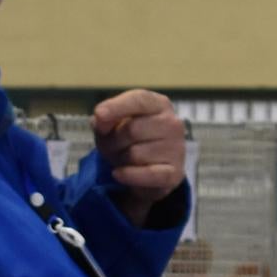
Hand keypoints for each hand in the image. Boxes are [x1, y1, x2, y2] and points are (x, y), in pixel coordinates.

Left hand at [92, 90, 185, 217]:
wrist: (148, 170)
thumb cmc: (129, 140)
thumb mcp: (112, 124)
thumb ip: (105, 118)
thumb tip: (100, 119)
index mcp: (158, 104)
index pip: (139, 100)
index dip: (117, 107)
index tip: (99, 115)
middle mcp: (172, 123)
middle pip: (132, 130)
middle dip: (112, 141)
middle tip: (110, 147)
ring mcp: (176, 149)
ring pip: (135, 154)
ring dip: (120, 159)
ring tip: (123, 159)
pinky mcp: (175, 173)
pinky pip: (146, 174)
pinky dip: (128, 175)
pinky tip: (119, 173)